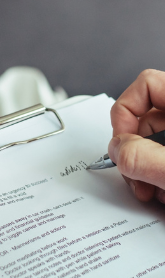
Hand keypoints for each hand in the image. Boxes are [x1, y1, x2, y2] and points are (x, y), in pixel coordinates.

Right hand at [109, 69, 164, 202]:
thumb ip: (143, 157)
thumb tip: (118, 149)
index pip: (147, 84)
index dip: (126, 112)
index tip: (123, 143)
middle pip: (147, 121)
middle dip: (135, 153)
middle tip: (137, 178)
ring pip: (155, 146)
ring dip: (147, 172)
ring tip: (157, 193)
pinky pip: (164, 162)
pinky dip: (161, 179)